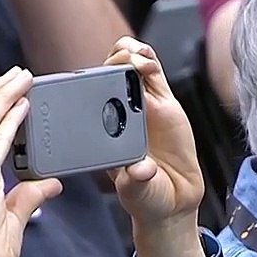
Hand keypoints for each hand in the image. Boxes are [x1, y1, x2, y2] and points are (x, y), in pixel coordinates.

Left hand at [102, 37, 203, 228]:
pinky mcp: (165, 103)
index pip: (88, 99)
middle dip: (109, 63)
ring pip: (130, 69)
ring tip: (131, 55)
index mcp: (103, 132)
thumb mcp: (135, 191)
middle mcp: (121, 115)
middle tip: (115, 64)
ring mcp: (143, 106)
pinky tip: (144, 57)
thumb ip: (136, 181)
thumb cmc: (146, 196)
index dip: (83, 82)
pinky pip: (154, 75)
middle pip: (109, 76)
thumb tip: (141, 170)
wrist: (173, 201)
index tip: (82, 79)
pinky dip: (148, 60)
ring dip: (127, 55)